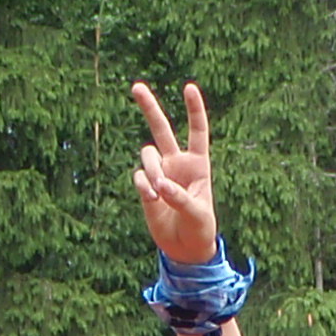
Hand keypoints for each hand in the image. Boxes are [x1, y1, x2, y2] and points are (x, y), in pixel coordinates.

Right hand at [129, 81, 218, 262]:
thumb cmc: (200, 228)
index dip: (194, 110)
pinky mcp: (146, 188)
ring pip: (147, 155)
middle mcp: (177, 163)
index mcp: (198, 163)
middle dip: (149, 108)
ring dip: (151, 170)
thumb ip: (181, 198)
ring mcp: (160, 174)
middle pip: (161, 129)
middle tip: (136, 86)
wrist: (185, 248)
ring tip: (158, 192)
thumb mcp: (198, 214)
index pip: (197, 131)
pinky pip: (139, 176)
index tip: (188, 88)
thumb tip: (160, 185)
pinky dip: (143, 185)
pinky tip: (151, 199)